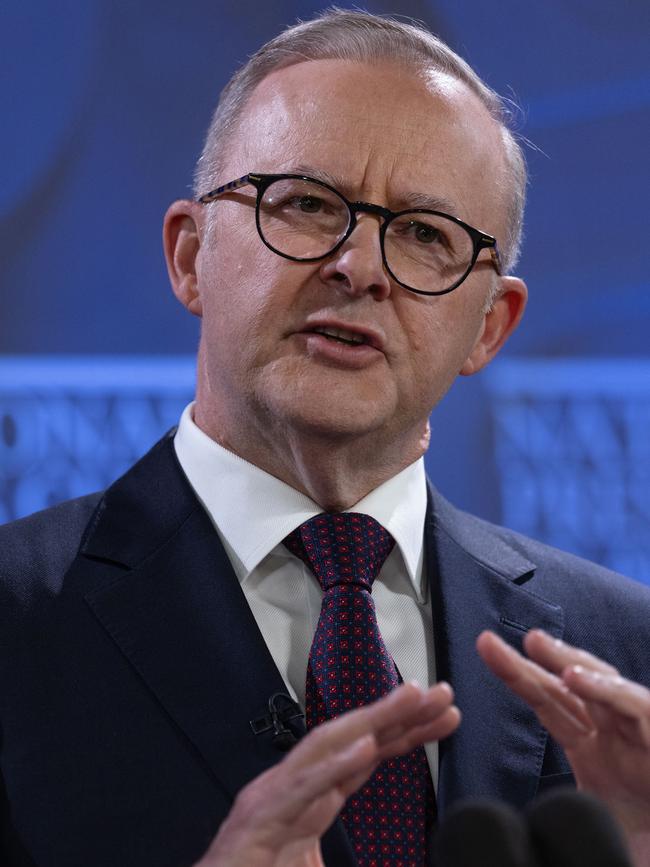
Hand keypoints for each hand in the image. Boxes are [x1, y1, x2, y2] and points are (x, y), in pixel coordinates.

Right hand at [194, 681, 459, 866]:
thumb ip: (364, 861)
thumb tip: (405, 862)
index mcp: (312, 800)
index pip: (365, 757)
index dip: (406, 733)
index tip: (446, 717)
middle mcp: (293, 788)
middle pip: (351, 741)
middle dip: (397, 714)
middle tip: (442, 694)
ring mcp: (272, 799)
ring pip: (326, 747)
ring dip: (370, 720)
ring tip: (409, 699)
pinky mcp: (257, 819)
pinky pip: (300, 787)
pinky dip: (333, 765)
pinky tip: (365, 746)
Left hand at [477, 629, 649, 865]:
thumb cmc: (641, 829)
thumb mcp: (588, 815)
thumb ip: (557, 811)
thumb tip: (522, 818)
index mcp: (591, 745)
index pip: (549, 703)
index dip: (517, 676)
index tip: (487, 650)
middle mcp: (611, 730)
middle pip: (568, 686)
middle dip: (531, 658)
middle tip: (492, 640)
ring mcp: (635, 730)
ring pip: (599, 682)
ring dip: (566, 660)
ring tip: (534, 643)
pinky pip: (633, 706)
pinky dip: (606, 689)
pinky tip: (574, 678)